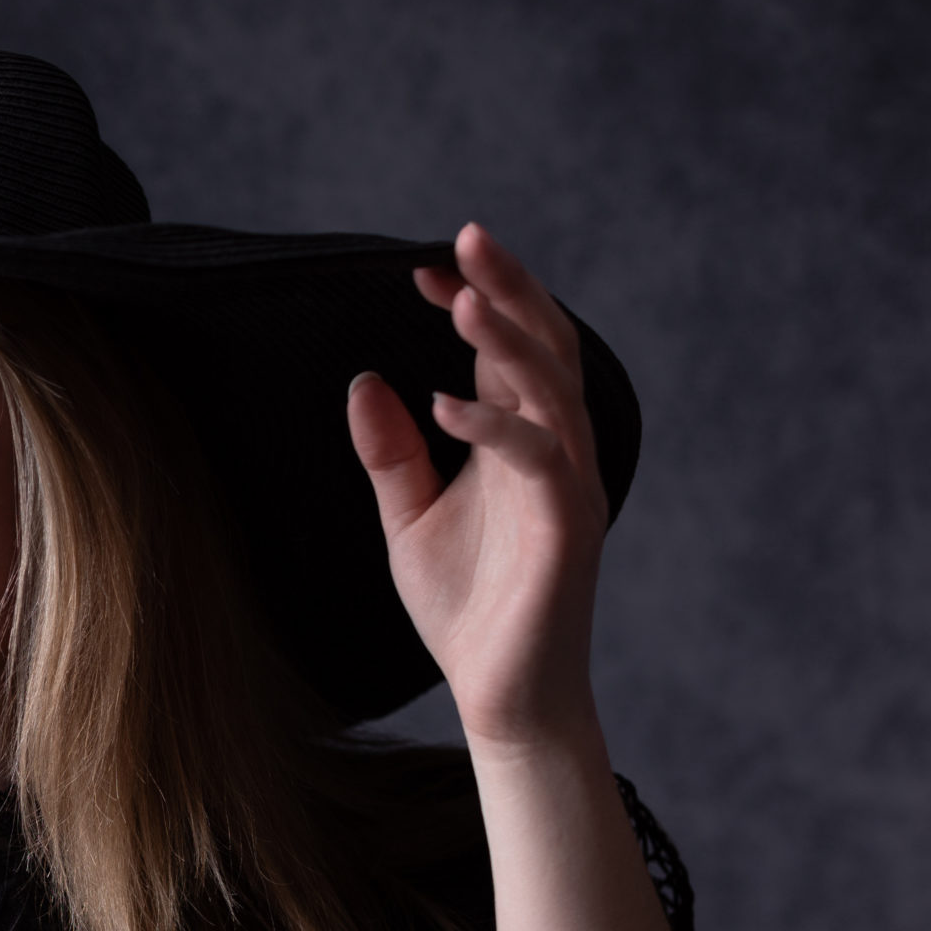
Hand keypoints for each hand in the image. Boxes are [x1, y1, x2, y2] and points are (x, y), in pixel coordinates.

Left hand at [346, 222, 611, 749]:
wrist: (500, 694)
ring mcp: (568, 485)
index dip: (472, 301)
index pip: (504, 350)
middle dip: (508, 289)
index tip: (420, 269)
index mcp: (520, 442)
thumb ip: (390, 452)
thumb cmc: (465, 609)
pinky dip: (493, 425)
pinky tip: (441, 402)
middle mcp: (554, 451)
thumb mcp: (407, 519)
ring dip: (508, 340)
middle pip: (544, 347)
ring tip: (461, 298)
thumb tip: (363, 379)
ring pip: (551, 390)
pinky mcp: (567, 526)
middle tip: (468, 236)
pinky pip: (538, 458)